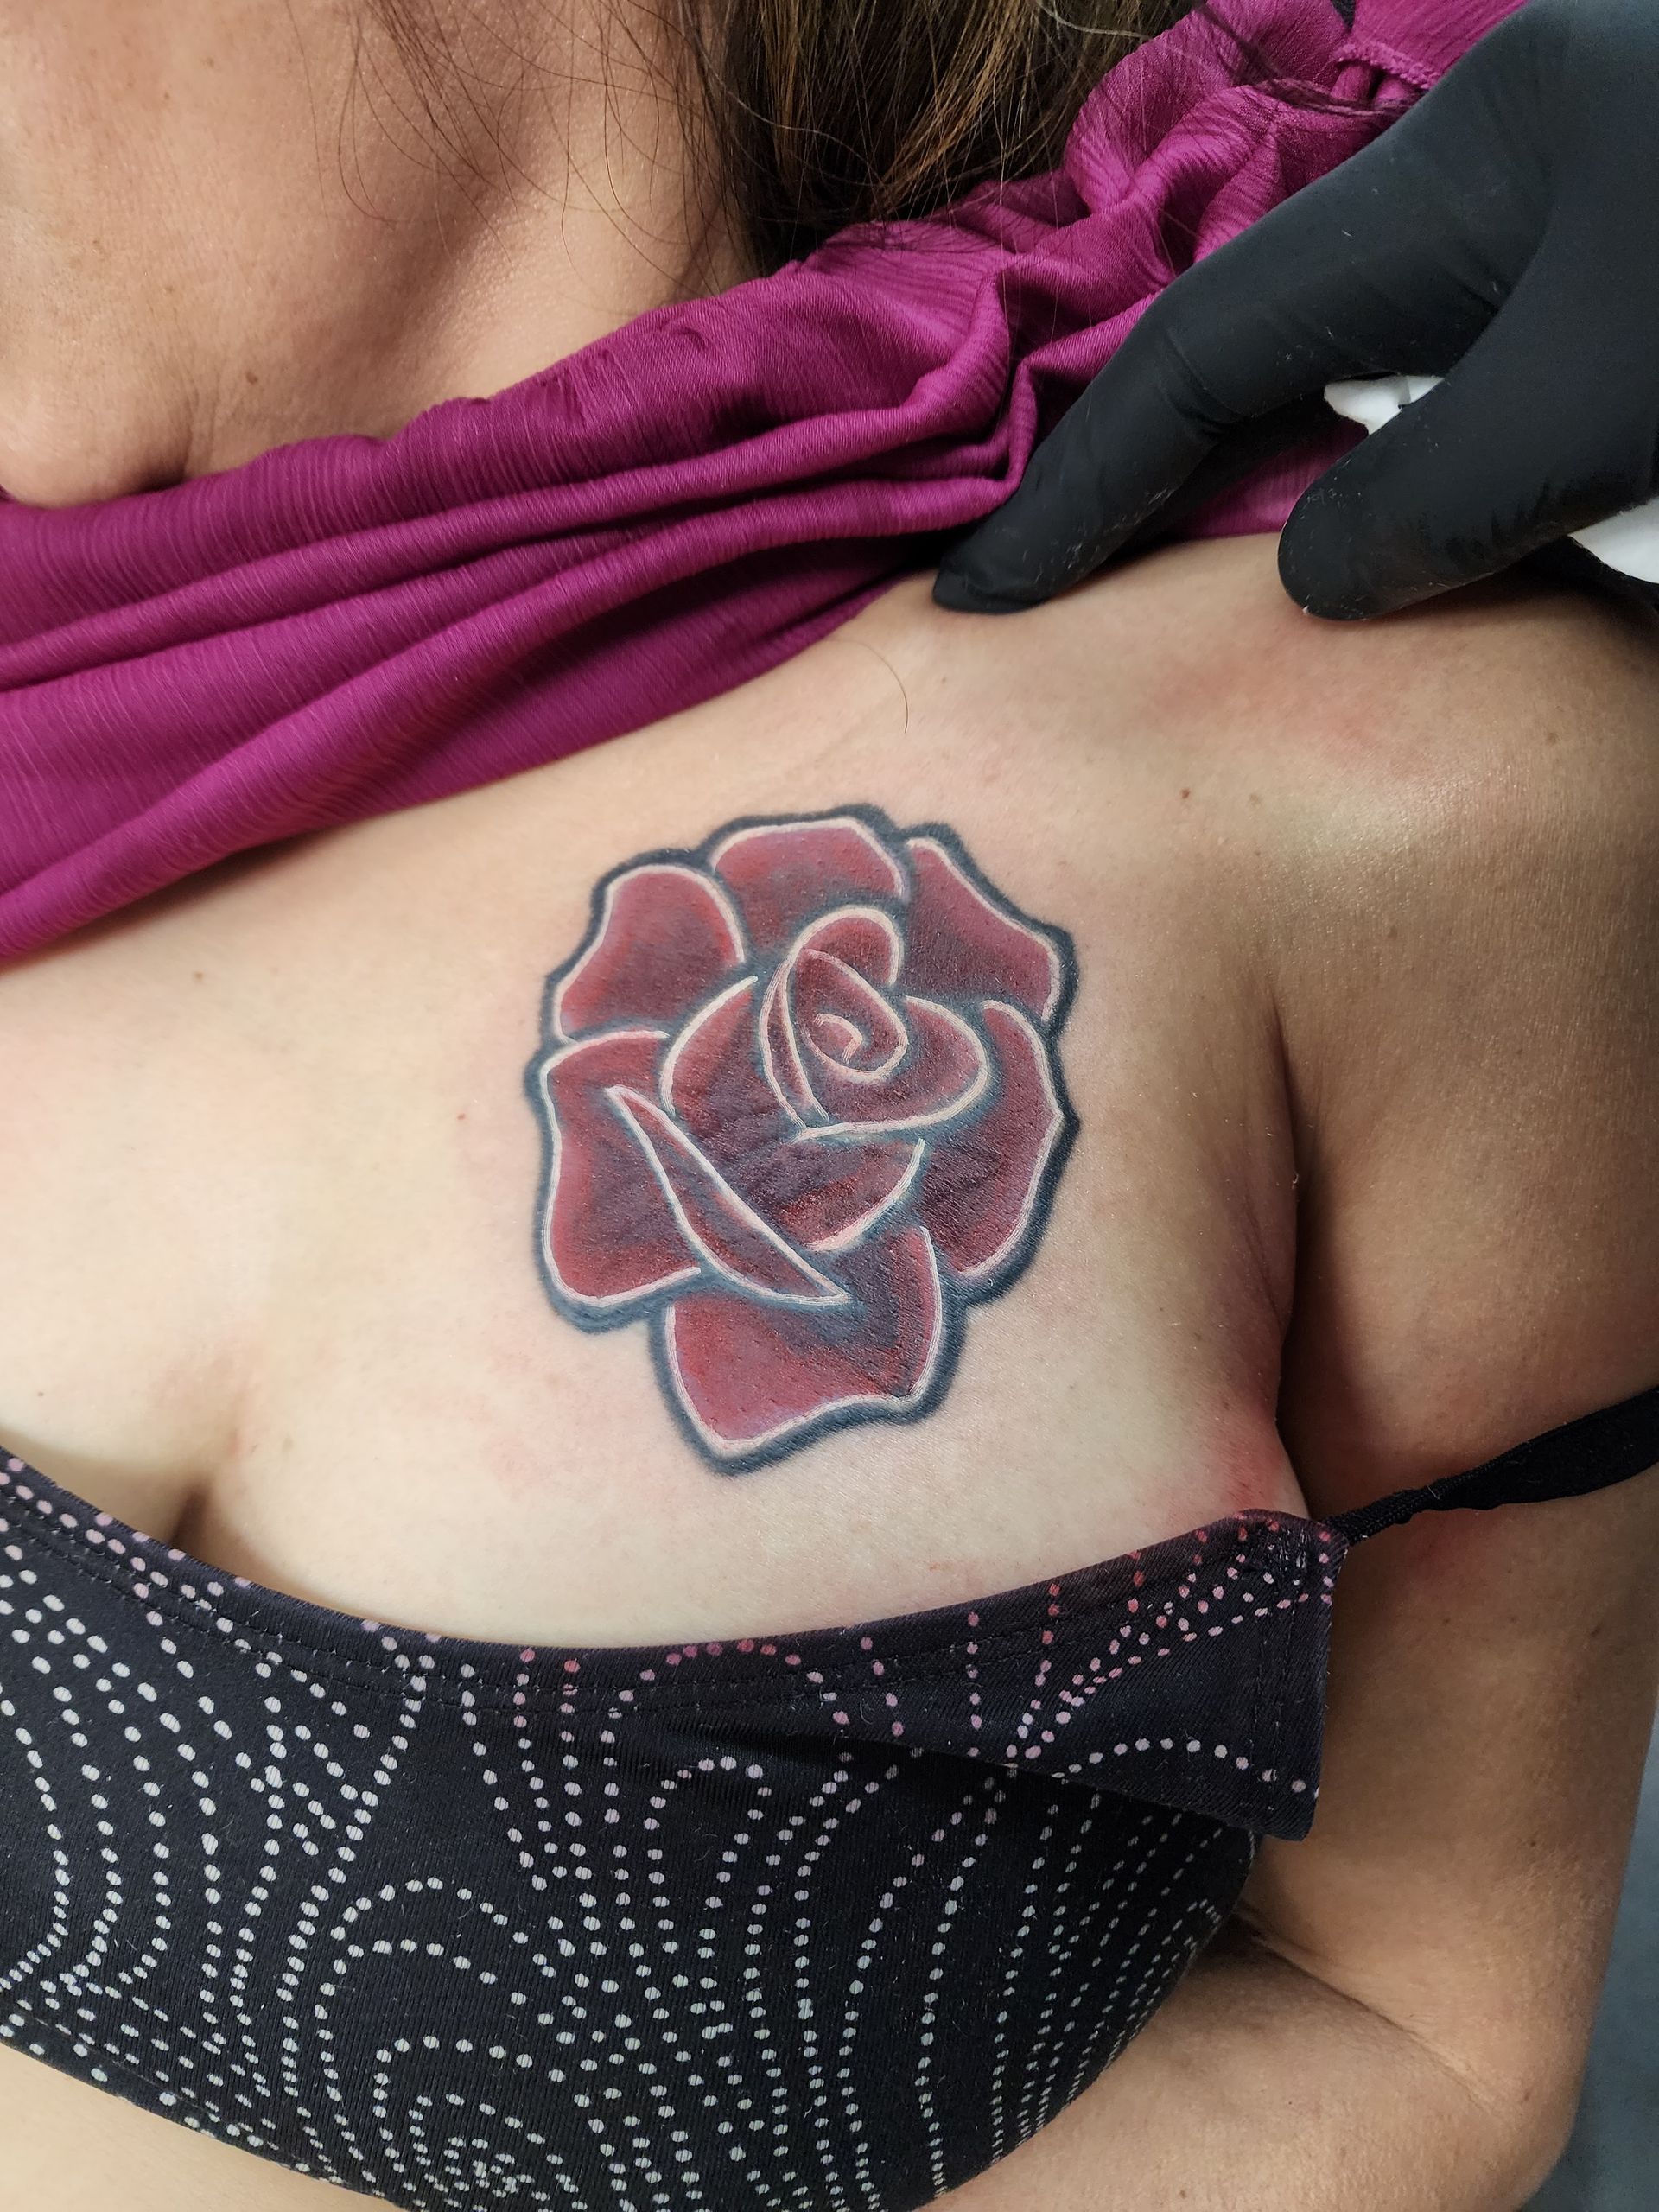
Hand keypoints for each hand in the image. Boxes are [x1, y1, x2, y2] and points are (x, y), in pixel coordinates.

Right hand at [933, 0, 1658, 620]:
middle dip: (1156, 474)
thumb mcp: (1602, 396)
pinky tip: (1382, 553)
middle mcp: (1486, 183)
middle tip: (1050, 599)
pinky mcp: (1617, 296)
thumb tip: (1312, 577)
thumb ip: (1431, 503)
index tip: (986, 593)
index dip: (1084, 478)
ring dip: (1289, 490)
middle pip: (1264, 345)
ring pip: (1365, 379)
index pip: (1206, 347)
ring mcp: (1557, 228)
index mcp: (1456, 173)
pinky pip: (1462, 403)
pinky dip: (1407, 487)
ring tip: (1189, 593)